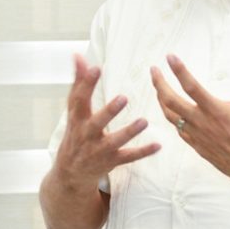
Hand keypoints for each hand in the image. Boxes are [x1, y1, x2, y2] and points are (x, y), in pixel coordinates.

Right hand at [51, 54, 160, 191]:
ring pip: (114, 142)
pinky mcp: (111, 162)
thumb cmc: (76, 133)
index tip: (95, 68)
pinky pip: (128, 157)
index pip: (79, 100)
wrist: (71, 173)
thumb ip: (78, 83)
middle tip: (123, 97)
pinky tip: (158, 145)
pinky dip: (143, 152)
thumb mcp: (74, 110)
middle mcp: (86, 135)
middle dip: (109, 112)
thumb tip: (78, 55)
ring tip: (144, 121)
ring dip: (129, 132)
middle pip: (95, 123)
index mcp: (77, 119)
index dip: (86, 84)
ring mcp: (99, 150)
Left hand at [150, 54, 229, 194]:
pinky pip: (178, 129)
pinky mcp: (197, 146)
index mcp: (215, 110)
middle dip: (159, 84)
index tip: (169, 57)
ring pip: (170, 116)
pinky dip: (172, 116)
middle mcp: (202, 122)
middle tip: (153, 70)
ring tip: (158, 87)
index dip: (179, 70)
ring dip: (161, 100)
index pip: (191, 86)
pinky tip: (172, 110)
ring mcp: (197, 136)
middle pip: (170, 101)